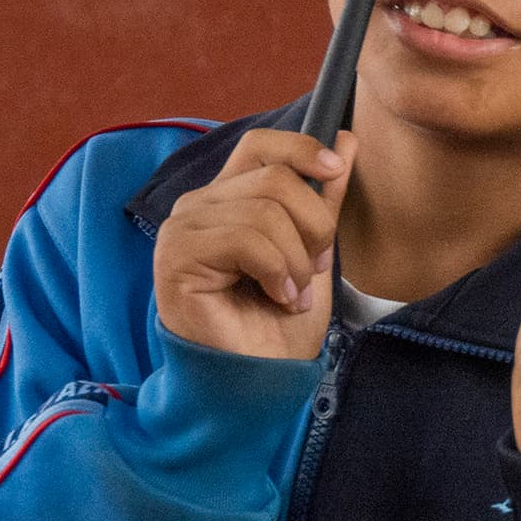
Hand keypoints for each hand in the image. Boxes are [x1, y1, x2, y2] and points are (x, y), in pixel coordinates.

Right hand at [152, 128, 355, 361]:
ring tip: (290, 294)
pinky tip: (275, 298)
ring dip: (296, 261)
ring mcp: (182, 228)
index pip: (261, 145)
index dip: (302, 148)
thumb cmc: (279, 322)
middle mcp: (199, 205)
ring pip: (266, 211)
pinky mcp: (176, 255)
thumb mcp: (314, 252)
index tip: (336, 168)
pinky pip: (246, 240)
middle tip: (313, 271)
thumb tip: (345, 142)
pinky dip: (277, 272)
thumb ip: (323, 199)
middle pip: (276, 179)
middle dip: (314, 228)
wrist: (259, 378)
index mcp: (229, 199)